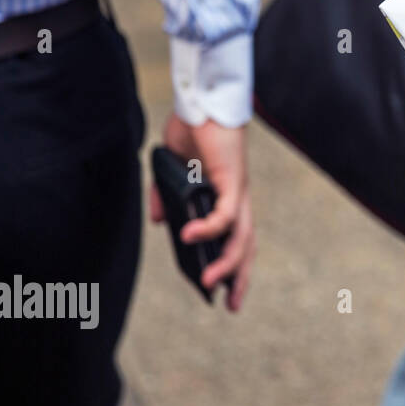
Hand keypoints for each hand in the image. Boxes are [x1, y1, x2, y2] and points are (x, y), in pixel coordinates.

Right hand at [150, 112, 255, 310]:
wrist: (203, 100)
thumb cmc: (194, 132)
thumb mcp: (172, 169)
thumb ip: (165, 196)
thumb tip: (159, 221)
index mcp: (226, 199)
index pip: (235, 240)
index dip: (232, 267)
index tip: (223, 293)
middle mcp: (237, 199)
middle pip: (245, 246)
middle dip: (238, 277)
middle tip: (229, 304)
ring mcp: (237, 191)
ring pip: (240, 236)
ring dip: (227, 262)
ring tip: (209, 282)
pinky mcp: (232, 180)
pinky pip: (225, 212)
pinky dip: (211, 227)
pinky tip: (192, 237)